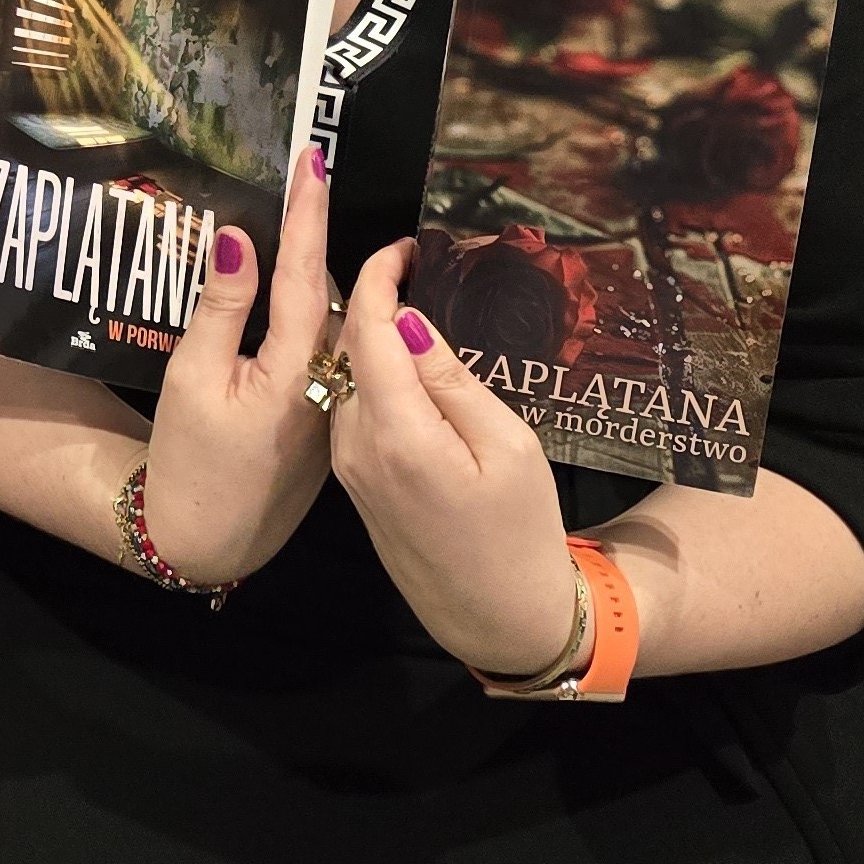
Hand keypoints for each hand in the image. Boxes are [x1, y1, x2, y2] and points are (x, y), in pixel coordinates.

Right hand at [134, 144, 339, 588]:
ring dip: (322, 274)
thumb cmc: (190, 457)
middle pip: (329, 296)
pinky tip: (304, 292)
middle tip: (315, 176)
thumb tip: (241, 240)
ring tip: (311, 218)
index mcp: (294, 369)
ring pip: (333, 327)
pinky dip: (318, 316)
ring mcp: (332, 405)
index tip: (317, 160)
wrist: (207, 540)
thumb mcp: (191, 377)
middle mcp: (327, 383)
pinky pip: (327, 355)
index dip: (309, 215)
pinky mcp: (327, 424)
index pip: (307, 275)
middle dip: (322, 235)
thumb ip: (221, 307)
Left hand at [325, 239, 585, 678]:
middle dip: (371, 298)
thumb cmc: (519, 533)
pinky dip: (370, 374)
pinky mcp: (355, 481)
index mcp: (395, 434)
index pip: (368, 331)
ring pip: (345, 378)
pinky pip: (351, 409)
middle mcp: (356, 446)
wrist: (496, 619)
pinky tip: (403, 361)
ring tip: (412, 301)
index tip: (405, 245)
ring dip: (368, 336)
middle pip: (348, 350)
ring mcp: (349, 467)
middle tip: (413, 263)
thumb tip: (408, 321)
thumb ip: (451, 379)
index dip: (380, 277)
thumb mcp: (506, 447)